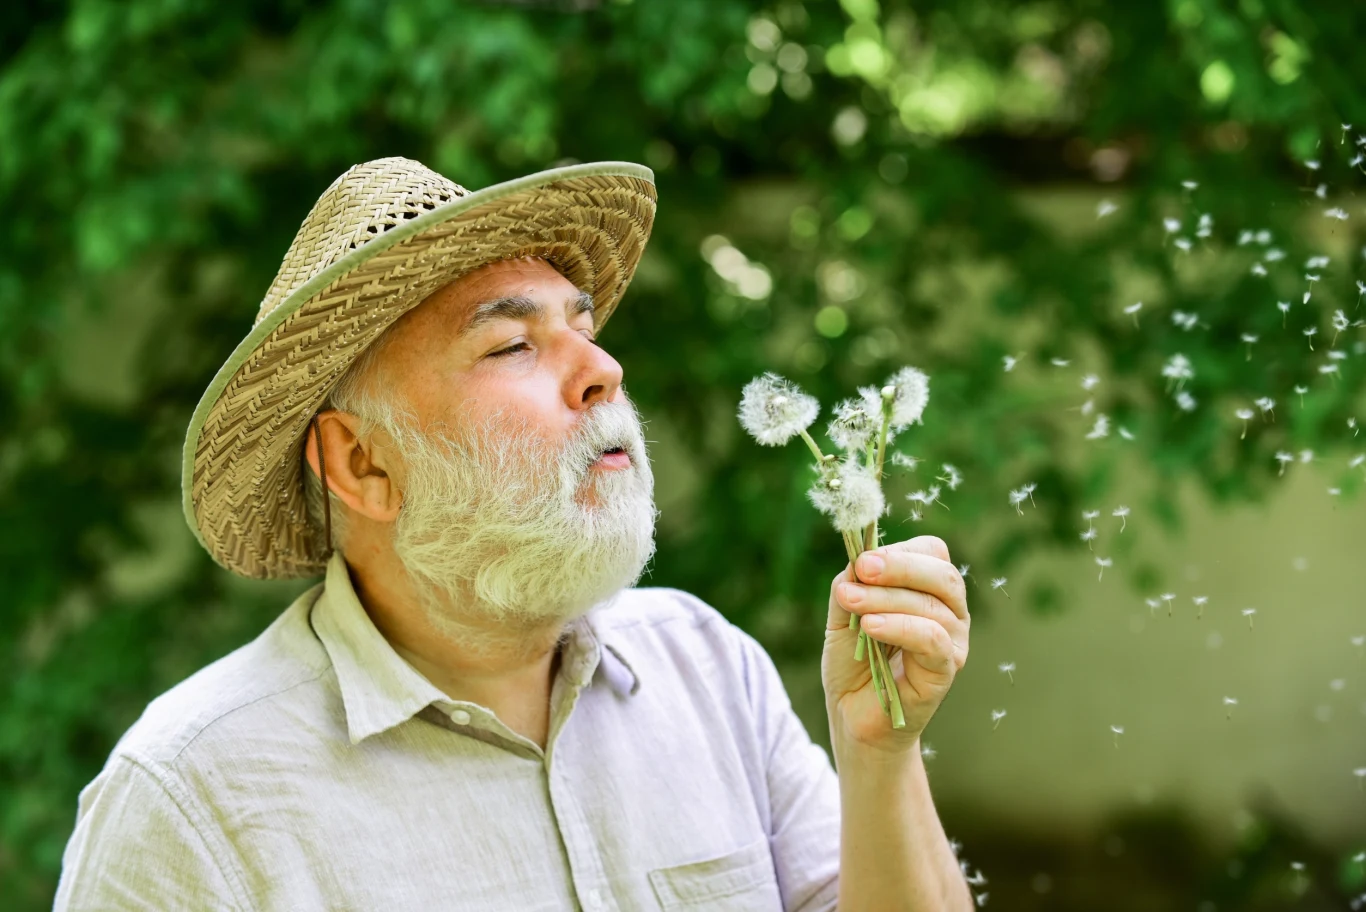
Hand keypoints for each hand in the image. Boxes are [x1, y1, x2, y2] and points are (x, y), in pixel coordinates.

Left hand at [822, 535, 969, 758]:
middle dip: (898, 567)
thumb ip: (849, 586)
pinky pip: (933, 640)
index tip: (861, 560)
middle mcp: (950, 612)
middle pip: (941, 574)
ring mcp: (953, 642)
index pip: (931, 553)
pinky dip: (901, 627)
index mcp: (929, 590)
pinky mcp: (946, 670)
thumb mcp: (842, 616)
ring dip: (886, 598)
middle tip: (862, 569)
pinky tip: (870, 627)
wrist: (853, 716)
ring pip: (932, 605)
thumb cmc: (854, 663)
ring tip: (852, 602)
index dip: (898, 551)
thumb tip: (856, 563)